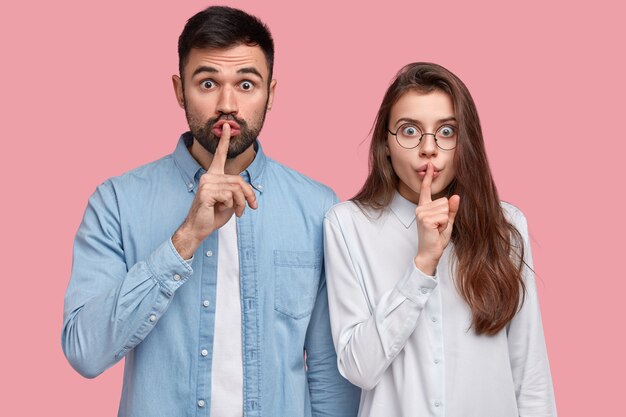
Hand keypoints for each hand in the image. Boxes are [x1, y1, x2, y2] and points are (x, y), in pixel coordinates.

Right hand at [172, 124, 257, 258]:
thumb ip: (238, 192)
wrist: (199, 228)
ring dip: (241, 203)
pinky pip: (229, 195)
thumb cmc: (213, 215)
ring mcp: (206, 182)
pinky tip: (224, 210)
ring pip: (236, 188)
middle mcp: (208, 176)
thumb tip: (249, 192)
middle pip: (239, 180)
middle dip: (249, 195)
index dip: (224, 141)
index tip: (227, 126)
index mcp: (213, 176)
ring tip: (238, 212)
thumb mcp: (231, 201)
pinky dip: (232, 205)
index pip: (219, 155)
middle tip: (251, 207)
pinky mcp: (206, 191)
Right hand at [413, 163, 459, 274]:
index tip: (430, 166)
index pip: (426, 190)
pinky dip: (444, 224)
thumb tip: (455, 196)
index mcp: (424, 207)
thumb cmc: (437, 238)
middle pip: (444, 201)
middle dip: (446, 214)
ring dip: (445, 220)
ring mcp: (421, 213)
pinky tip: (436, 230)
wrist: (430, 253)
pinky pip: (443, 216)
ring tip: (437, 228)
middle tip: (438, 226)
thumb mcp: (447, 222)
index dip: (428, 177)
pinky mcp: (425, 220)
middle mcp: (421, 208)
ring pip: (445, 208)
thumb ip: (451, 209)